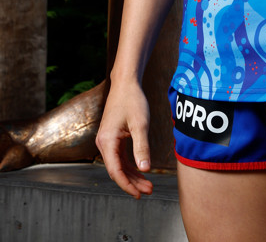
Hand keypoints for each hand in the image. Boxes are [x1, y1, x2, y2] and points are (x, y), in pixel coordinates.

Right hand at [95, 81, 153, 198]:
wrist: (126, 84)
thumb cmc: (133, 100)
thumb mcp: (140, 124)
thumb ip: (142, 147)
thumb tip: (146, 169)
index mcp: (107, 141)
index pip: (115, 171)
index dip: (127, 185)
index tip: (140, 194)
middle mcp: (103, 143)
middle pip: (117, 171)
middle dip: (133, 183)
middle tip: (149, 191)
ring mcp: (107, 141)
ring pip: (119, 165)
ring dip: (132, 176)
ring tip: (148, 185)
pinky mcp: (112, 138)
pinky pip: (120, 157)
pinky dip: (130, 166)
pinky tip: (141, 171)